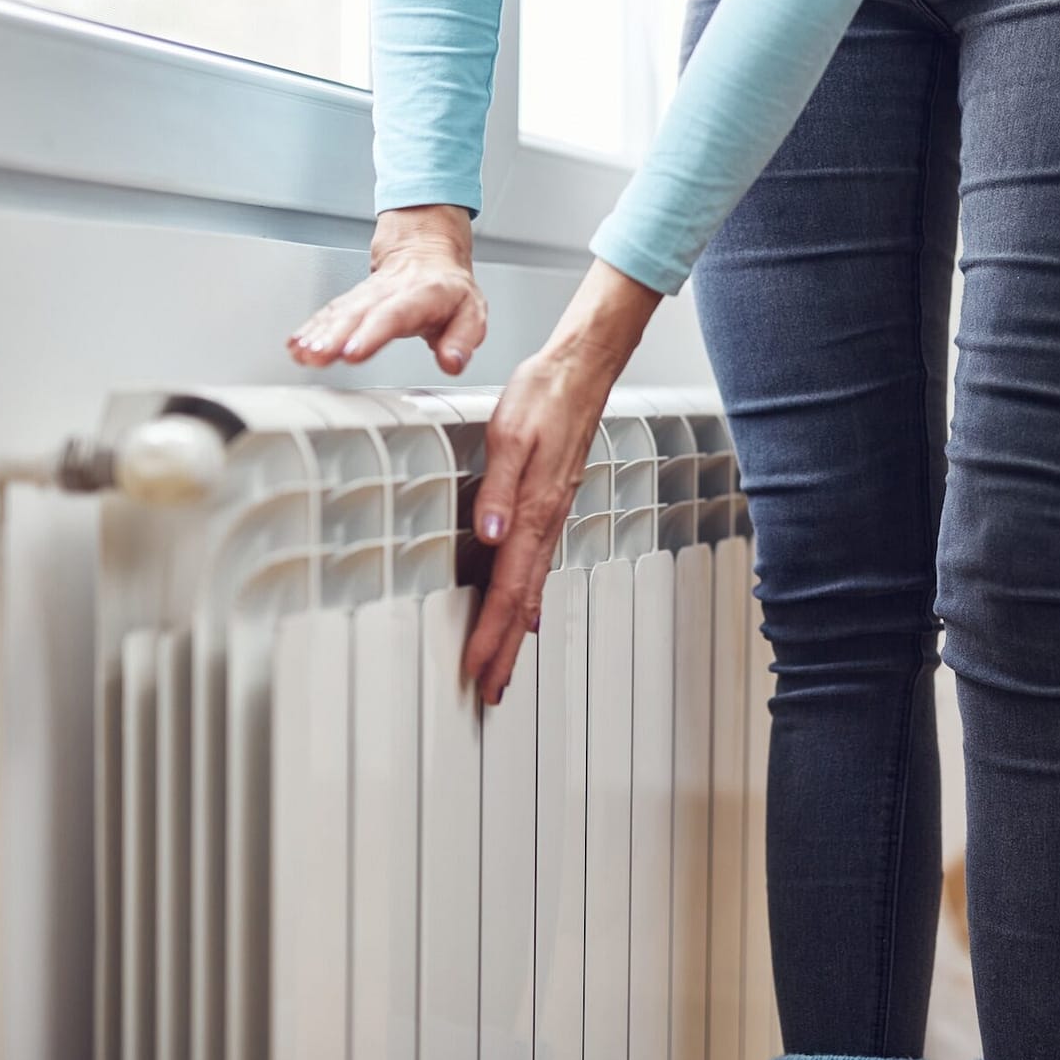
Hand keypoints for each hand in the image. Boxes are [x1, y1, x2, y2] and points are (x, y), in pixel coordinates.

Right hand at [288, 204, 486, 369]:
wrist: (427, 249)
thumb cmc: (449, 288)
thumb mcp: (472, 313)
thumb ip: (463, 340)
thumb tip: (452, 362)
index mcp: (422, 294)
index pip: (395, 314)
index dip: (372, 333)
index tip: (354, 352)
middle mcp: (389, 292)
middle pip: (358, 313)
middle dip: (334, 335)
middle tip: (318, 355)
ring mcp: (368, 294)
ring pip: (340, 312)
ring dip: (319, 333)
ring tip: (302, 353)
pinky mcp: (353, 300)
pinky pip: (330, 312)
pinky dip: (312, 328)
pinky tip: (297, 345)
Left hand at [462, 259, 663, 703]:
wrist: (582, 369)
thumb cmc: (545, 395)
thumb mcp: (510, 434)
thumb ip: (498, 487)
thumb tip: (491, 535)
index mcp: (536, 510)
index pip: (509, 587)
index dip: (491, 632)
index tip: (476, 669)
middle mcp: (547, 521)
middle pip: (524, 601)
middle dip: (505, 649)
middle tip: (490, 691)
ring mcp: (553, 516)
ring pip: (533, 587)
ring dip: (515, 630)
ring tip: (502, 664)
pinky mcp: (552, 505)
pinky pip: (540, 565)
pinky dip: (529, 598)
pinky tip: (525, 610)